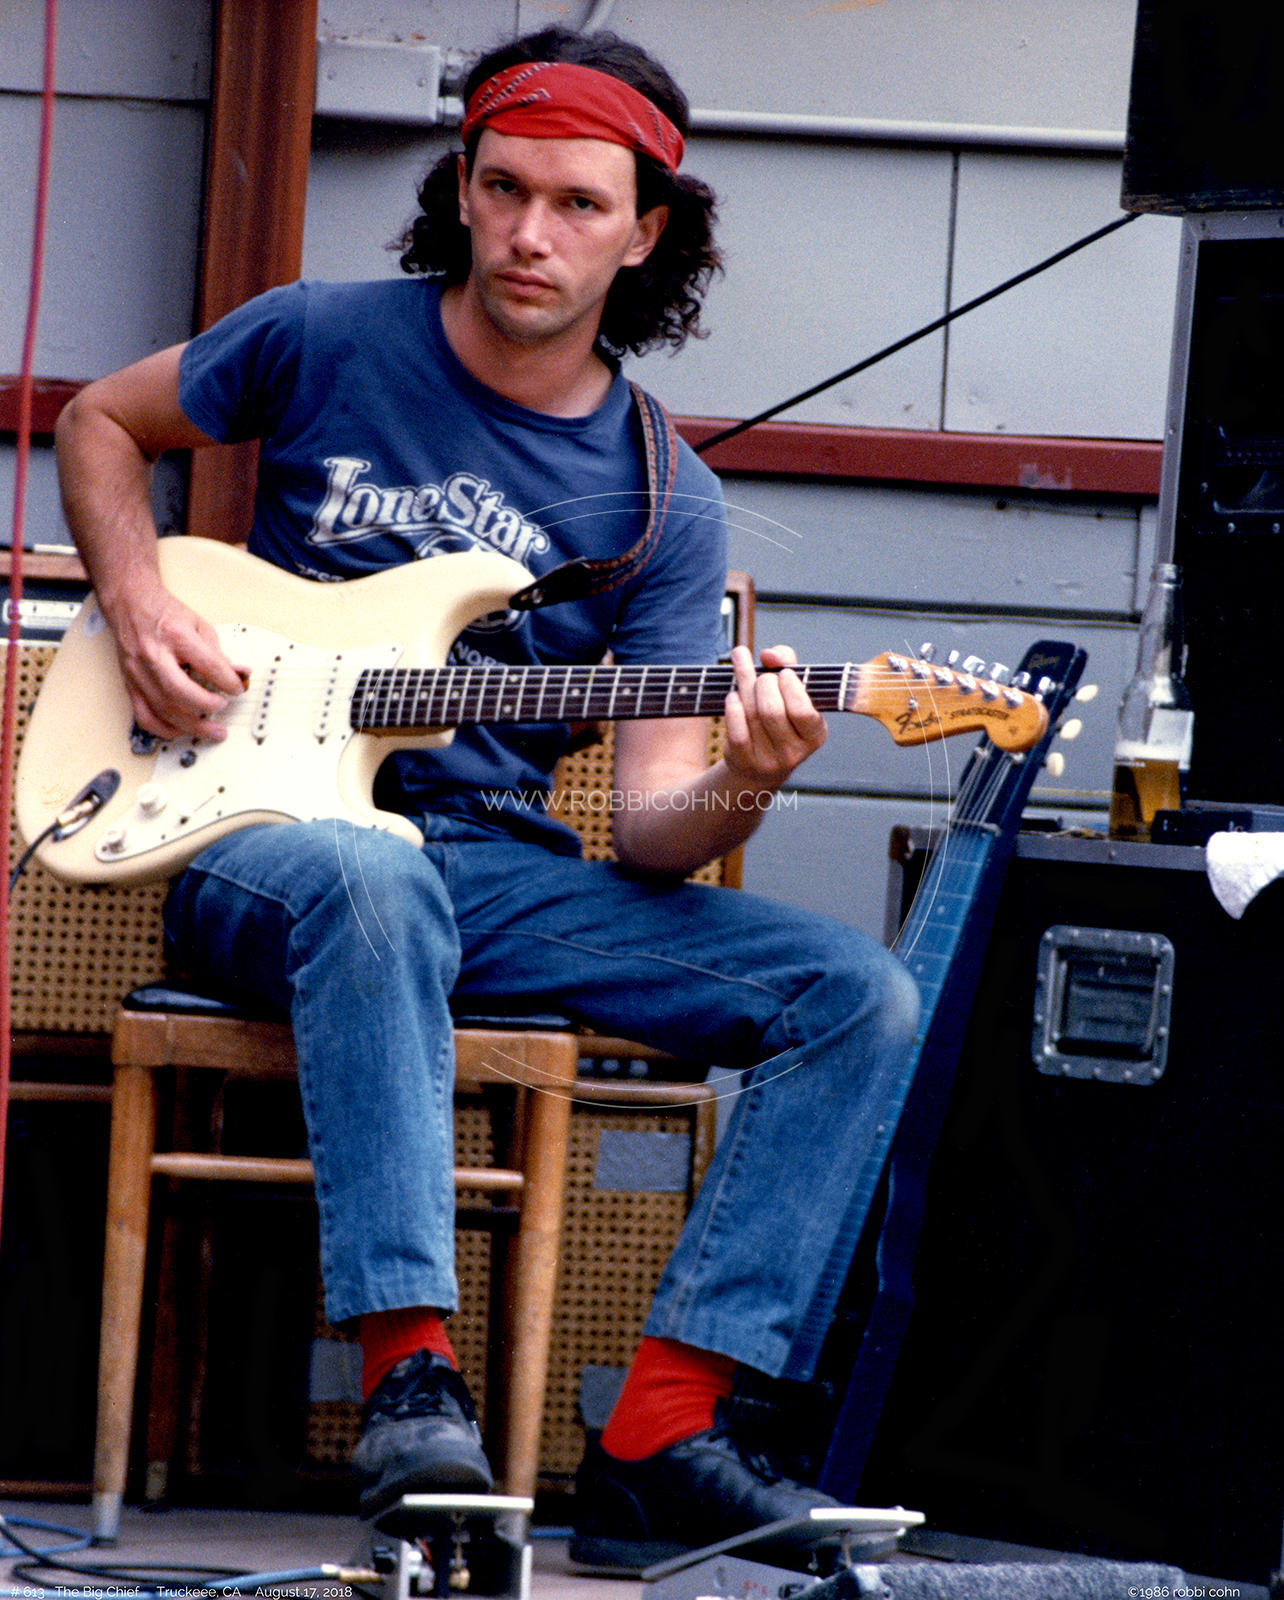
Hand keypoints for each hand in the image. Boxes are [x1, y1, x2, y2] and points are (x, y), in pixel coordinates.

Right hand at [108, 577, 247, 742]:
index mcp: (175, 635)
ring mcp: (138, 672)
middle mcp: (153, 655)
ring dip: (192, 725)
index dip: (228, 681)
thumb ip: (218, 653)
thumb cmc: (163, 613)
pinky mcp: (130, 684)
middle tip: (223, 707)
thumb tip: (239, 674)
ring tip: (212, 730)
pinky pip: (144, 716)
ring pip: (163, 709)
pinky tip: (182, 730)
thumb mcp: (198, 624)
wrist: (130, 604)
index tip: (237, 688)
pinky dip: (165, 729)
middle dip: (207, 706)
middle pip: (180, 692)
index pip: (208, 665)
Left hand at [723, 644, 826, 789]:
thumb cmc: (782, 715)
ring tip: (742, 669)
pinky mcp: (745, 762)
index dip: (790, 687)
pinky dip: (732, 708)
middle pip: (772, 710)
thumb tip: (768, 654)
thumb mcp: (792, 691)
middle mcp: (794, 752)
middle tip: (763, 677)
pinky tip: (733, 697)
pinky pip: (736, 731)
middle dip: (764, 684)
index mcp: (815, 735)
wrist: (762, 762)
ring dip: (744, 686)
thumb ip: (786, 663)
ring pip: (752, 716)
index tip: (784, 673)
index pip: (802, 710)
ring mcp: (768, 761)